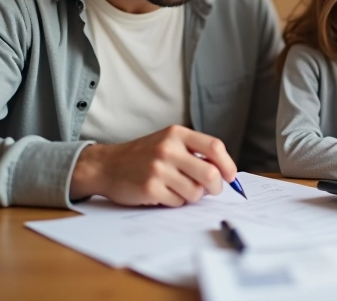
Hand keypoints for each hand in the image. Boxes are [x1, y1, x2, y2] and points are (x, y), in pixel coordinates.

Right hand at [69, 125, 236, 206]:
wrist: (106, 165)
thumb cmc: (143, 156)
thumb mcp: (168, 143)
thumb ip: (193, 152)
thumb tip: (223, 172)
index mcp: (176, 134)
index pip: (214, 147)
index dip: (227, 164)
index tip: (230, 176)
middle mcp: (168, 149)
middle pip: (210, 174)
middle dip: (215, 187)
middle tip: (211, 190)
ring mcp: (158, 169)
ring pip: (195, 192)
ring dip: (192, 196)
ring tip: (179, 189)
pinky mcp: (150, 188)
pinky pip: (178, 202)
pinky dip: (176, 202)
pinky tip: (164, 194)